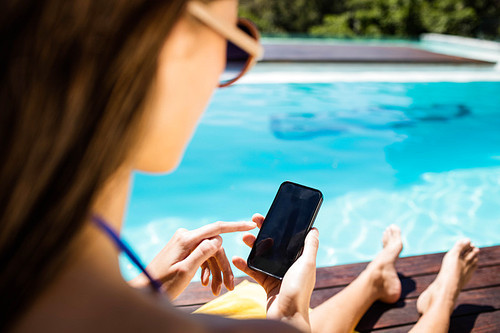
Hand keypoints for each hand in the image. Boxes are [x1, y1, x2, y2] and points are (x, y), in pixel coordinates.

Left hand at [129, 221, 255, 299]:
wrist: (144, 291)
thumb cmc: (162, 284)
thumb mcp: (185, 271)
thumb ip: (202, 253)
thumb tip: (219, 239)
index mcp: (186, 239)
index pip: (216, 228)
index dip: (235, 226)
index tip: (251, 224)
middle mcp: (185, 236)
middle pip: (214, 246)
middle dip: (223, 265)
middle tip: (230, 287)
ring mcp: (183, 242)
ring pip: (208, 252)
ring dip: (215, 270)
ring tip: (216, 290)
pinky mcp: (182, 249)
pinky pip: (200, 255)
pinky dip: (206, 268)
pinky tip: (205, 283)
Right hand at [232, 214, 318, 331]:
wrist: (286, 316)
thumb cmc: (298, 290)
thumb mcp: (307, 264)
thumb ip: (310, 246)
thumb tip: (314, 229)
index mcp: (300, 259)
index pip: (289, 238)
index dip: (280, 226)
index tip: (270, 216)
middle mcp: (289, 265)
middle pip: (274, 244)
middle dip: (263, 232)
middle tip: (253, 221)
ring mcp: (277, 274)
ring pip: (262, 255)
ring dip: (252, 246)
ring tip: (243, 238)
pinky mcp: (266, 283)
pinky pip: (254, 271)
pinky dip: (245, 265)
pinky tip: (236, 259)